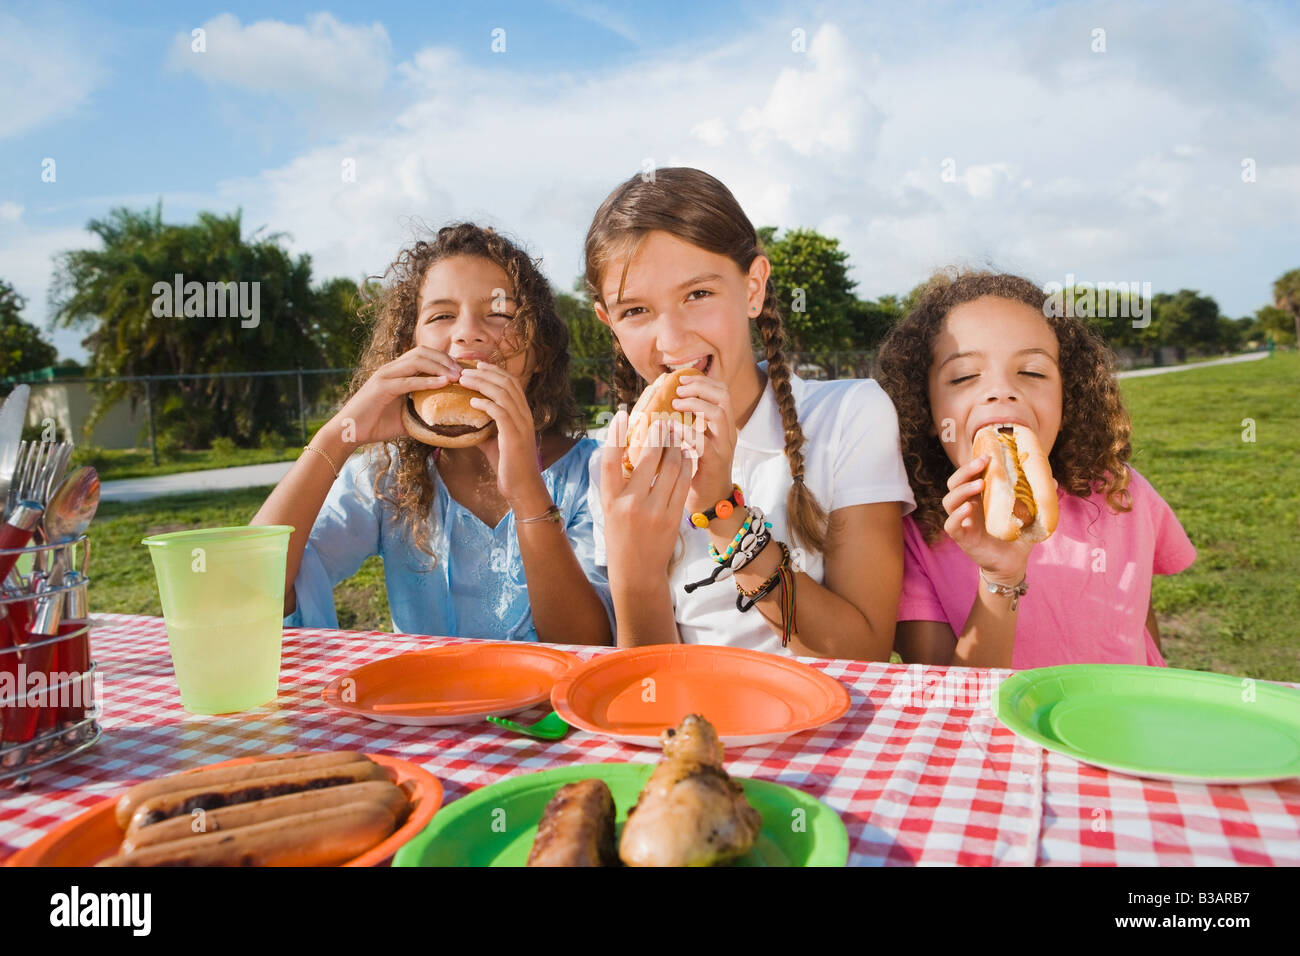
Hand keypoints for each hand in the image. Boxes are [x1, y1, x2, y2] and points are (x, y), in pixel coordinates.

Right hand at [327, 346, 461, 447]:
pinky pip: (408, 381)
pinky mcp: (381, 388)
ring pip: (416, 361)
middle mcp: (391, 369)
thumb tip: (447, 421)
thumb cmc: (377, 425)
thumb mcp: (406, 417)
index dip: (444, 359)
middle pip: (422, 352)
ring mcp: (385, 376)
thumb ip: (423, 413)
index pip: (423, 355)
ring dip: (439, 367)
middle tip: (462, 372)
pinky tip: (443, 384)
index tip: (461, 370)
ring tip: (456, 376)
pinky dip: (427, 381)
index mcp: (396, 371)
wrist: (349, 432)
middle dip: (445, 359)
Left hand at [456, 363, 543, 504]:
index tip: (476, 365)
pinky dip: (486, 404)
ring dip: (482, 384)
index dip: (494, 371)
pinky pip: (500, 413)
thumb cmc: (508, 466)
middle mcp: (525, 415)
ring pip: (503, 394)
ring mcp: (521, 424)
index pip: (512, 383)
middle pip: (507, 383)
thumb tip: (463, 423)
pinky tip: (472, 402)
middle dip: (485, 372)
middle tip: (465, 369)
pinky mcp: (514, 436)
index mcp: (523, 413)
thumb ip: (483, 429)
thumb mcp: (494, 442)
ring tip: (463, 380)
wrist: (522, 487)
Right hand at [600, 411, 692, 578]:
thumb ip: (619, 484)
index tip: (621, 414)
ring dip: (675, 446)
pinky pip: (683, 482)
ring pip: (670, 467)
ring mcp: (653, 510)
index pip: (610, 460)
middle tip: (663, 420)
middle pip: (647, 457)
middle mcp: (630, 503)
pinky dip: (686, 464)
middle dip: (658, 434)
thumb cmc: (621, 537)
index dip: (614, 435)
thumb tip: (629, 450)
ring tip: (677, 433)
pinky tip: (686, 454)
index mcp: (610, 500)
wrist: (637, 572)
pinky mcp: (672, 516)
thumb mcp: (611, 510)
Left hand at [669, 374, 737, 513]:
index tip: (681, 379)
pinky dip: (685, 431)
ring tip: (675, 403)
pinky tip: (670, 428)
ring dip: (695, 404)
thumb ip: (686, 424)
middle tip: (678, 388)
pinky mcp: (714, 463)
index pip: (722, 392)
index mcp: (723, 426)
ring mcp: (723, 447)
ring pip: (718, 414)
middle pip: (724, 397)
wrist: (711, 503)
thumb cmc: (696, 471)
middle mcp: (728, 433)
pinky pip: (702, 441)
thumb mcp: (694, 442)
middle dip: (700, 387)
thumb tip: (662, 404)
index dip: (703, 381)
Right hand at [942, 455, 1034, 584]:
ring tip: (980, 484)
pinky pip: (950, 525)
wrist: (1013, 564)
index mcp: (979, 497)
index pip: (968, 476)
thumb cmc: (1017, 537)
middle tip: (983, 463)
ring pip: (949, 501)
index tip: (988, 454)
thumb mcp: (1029, 515)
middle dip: (966, 471)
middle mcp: (967, 506)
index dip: (973, 464)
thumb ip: (1036, 499)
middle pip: (954, 483)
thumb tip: (1052, 481)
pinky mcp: (962, 538)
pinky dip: (957, 515)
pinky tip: (968, 510)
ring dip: (962, 490)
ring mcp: (962, 522)